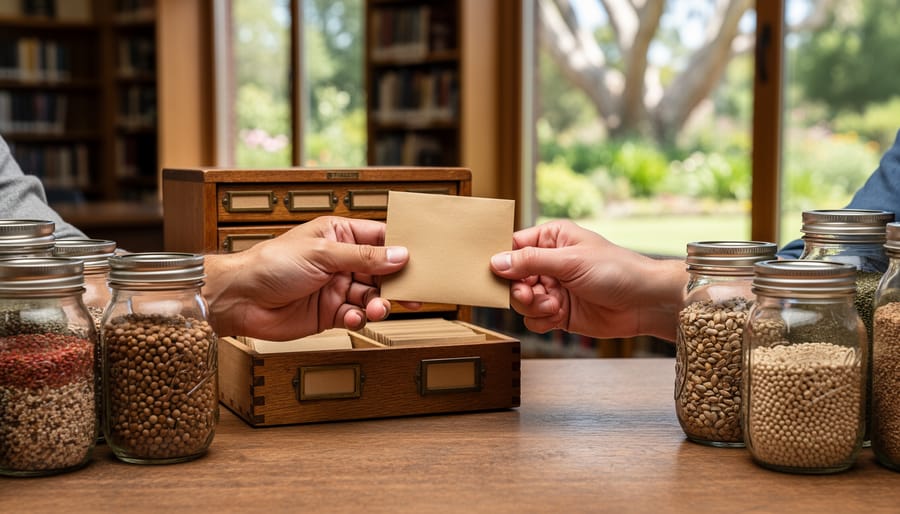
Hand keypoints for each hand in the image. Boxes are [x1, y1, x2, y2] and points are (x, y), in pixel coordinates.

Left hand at [203, 216, 409, 339]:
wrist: (241, 299)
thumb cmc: (271, 264)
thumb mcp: (322, 254)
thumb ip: (364, 257)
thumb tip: (399, 254)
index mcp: (338, 235)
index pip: (379, 237)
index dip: (401, 247)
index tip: (422, 257)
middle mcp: (340, 261)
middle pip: (381, 270)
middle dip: (396, 282)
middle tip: (413, 293)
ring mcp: (336, 287)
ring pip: (371, 296)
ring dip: (378, 304)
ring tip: (377, 309)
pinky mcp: (329, 312)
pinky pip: (355, 316)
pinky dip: (359, 319)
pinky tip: (353, 318)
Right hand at [490, 220, 684, 340]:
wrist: (643, 302)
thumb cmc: (616, 270)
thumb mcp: (570, 261)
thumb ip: (530, 261)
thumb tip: (496, 261)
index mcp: (551, 239)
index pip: (513, 246)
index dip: (501, 260)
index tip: (494, 273)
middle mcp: (548, 263)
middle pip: (512, 277)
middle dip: (519, 289)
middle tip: (530, 294)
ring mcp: (552, 288)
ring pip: (520, 300)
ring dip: (532, 306)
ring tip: (554, 305)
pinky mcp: (558, 312)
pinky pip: (533, 319)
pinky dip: (541, 320)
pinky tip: (558, 316)